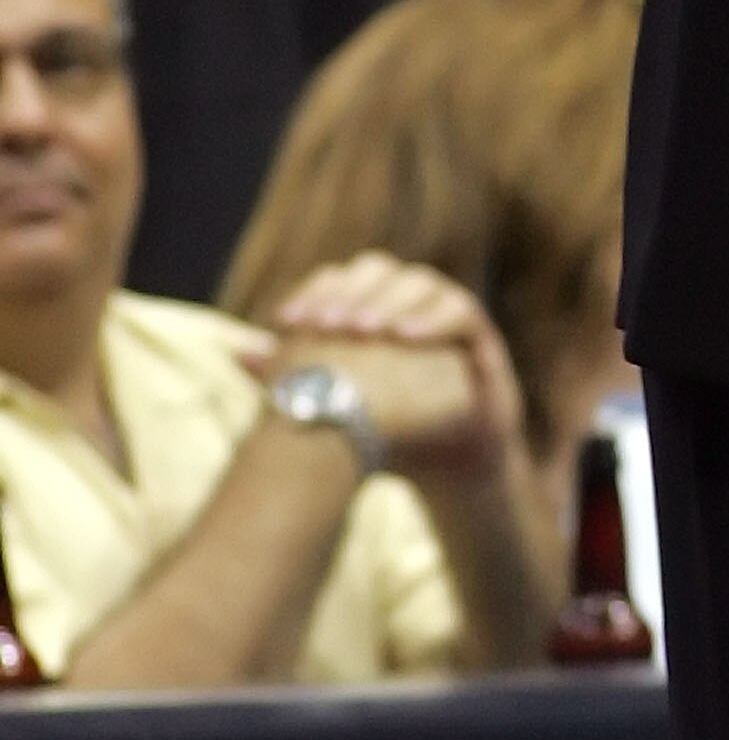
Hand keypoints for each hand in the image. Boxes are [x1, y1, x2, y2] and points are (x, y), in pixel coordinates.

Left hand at [269, 250, 527, 480]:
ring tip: (366, 329)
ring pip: (421, 282)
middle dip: (351, 292)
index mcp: (374, 310)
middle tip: (325, 323)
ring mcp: (447, 315)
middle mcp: (410, 303)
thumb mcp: (339, 408)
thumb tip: (237, 351)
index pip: (341, 280)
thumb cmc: (389, 434)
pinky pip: (462, 310)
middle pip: (379, 271)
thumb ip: (294, 378)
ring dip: (392, 300)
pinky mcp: (480, 336)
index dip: (313, 290)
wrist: (445, 468)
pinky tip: (408, 337)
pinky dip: (436, 317)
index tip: (285, 320)